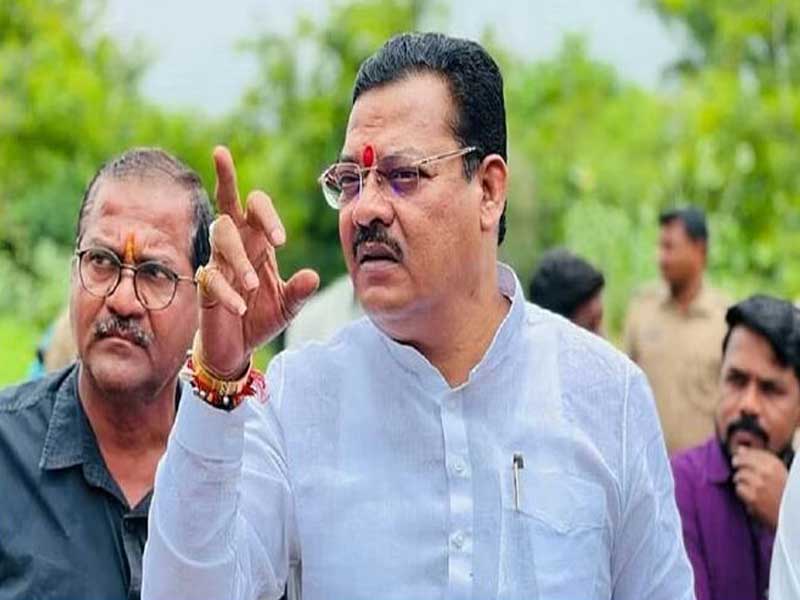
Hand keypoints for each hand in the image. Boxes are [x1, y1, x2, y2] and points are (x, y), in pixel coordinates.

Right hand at [197, 146, 318, 376]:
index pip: (257, 208)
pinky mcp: (204, 286)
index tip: (281, 241)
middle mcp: (235, 244)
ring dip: (238, 259)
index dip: (268, 218)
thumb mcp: (287, 306)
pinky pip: (211, 279)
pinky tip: (240, 309)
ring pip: (219, 236)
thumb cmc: (262, 316)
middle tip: (229, 169)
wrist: (238, 348)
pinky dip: (227, 294)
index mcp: (257, 240)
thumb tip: (312, 277)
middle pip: (227, 203)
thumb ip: (299, 291)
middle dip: (226, 183)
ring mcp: (217, 262)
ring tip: (253, 284)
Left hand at [731, 446, 788, 529]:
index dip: (744, 455)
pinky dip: (742, 492)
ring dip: (741, 480)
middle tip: (740, 470)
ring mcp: (759, 484)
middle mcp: (766, 472)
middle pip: (740, 460)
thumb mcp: (779, 472)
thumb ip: (760, 459)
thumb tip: (740, 449)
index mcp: (775, 464)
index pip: (751, 452)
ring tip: (750, 486)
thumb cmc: (786, 493)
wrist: (793, 514)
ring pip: (738, 476)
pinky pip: (739, 489)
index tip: (741, 456)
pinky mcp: (753, 497)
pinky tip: (750, 495)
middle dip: (738, 465)